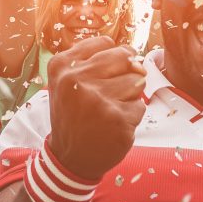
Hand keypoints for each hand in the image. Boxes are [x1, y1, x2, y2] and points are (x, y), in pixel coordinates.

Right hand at [46, 36, 145, 179]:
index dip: (113, 59)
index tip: (103, 75)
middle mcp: (76, 79)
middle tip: (110, 94)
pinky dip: (132, 116)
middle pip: (125, 57)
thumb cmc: (76, 115)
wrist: (70, 158)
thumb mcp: (68, 82)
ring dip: (130, 96)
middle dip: (126, 73)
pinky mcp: (117, 118)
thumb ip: (96, 61)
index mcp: (62, 65)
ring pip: (137, 81)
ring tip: (109, 110)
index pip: (106, 43)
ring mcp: (97, 99)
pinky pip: (140, 105)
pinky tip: (114, 125)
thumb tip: (137, 60)